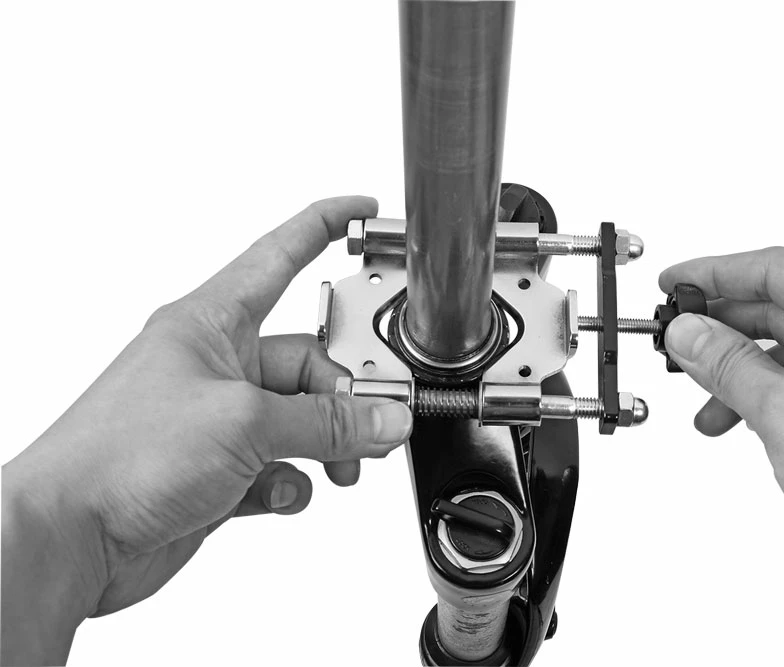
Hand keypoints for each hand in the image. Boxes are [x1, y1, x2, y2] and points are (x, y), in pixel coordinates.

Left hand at [1, 197, 412, 664]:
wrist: (71, 539)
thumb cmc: (120, 458)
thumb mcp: (244, 424)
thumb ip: (326, 422)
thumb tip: (383, 420)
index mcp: (210, 324)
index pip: (278, 255)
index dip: (324, 227)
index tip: (364, 212)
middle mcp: (216, 366)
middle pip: (309, 359)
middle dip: (347, 392)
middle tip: (376, 420)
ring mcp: (219, 419)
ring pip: (303, 419)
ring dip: (329, 444)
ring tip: (340, 466)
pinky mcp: (221, 468)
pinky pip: (282, 463)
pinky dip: (295, 480)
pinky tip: (281, 492)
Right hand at [660, 246, 783, 648]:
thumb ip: (728, 365)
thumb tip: (690, 333)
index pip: (774, 269)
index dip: (714, 274)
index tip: (674, 284)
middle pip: (782, 310)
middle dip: (723, 331)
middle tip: (677, 344)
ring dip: (743, 376)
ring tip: (705, 403)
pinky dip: (773, 402)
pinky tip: (746, 425)